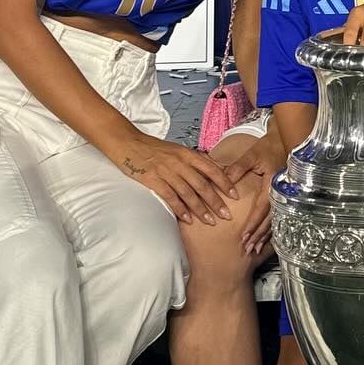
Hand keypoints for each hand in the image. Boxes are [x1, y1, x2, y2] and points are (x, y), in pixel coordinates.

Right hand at [112, 131, 240, 225]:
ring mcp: (166, 171)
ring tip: (210, 222)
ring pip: (188, 193)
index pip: (212, 169)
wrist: (128, 142)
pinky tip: (188, 219)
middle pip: (203, 185)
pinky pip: (170, 196)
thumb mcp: (177, 150)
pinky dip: (180, 209)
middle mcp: (180, 162)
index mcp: (188, 154)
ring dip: (201, 209)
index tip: (235, 195)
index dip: (225, 183)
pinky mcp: (153, 179)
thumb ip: (193, 161)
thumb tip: (213, 171)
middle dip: (217, 202)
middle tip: (227, 215)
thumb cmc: (153, 148)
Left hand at [214, 132, 280, 258]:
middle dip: (259, 235)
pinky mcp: (283, 196)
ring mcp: (283, 196)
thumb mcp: (251, 156)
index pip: (262, 208)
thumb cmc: (267, 147)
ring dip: (265, 236)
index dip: (254, 223)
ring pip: (275, 221)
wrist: (284, 141)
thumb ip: (238, 169)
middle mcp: (279, 193)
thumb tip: (224, 181)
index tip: (245, 235)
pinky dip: (271, 229)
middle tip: (248, 248)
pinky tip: (266, 238)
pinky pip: (277, 216)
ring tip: (255, 248)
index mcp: (272, 184)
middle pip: (269, 220)